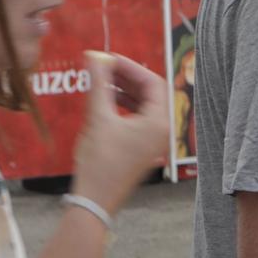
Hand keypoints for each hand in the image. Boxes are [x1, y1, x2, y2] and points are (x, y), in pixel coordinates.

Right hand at [71, 52, 169, 214]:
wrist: (95, 200)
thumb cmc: (99, 162)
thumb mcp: (98, 118)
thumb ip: (98, 84)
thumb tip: (94, 57)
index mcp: (160, 122)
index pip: (153, 82)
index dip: (130, 67)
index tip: (108, 58)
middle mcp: (163, 131)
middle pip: (150, 92)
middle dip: (127, 77)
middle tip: (104, 66)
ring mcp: (155, 141)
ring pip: (144, 106)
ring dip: (124, 91)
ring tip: (101, 81)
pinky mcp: (143, 148)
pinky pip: (138, 119)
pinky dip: (124, 107)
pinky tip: (105, 102)